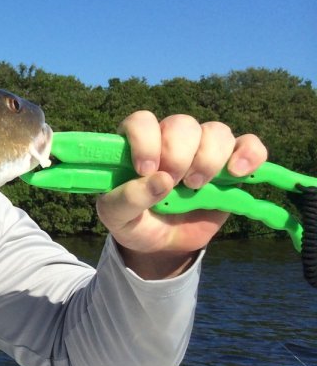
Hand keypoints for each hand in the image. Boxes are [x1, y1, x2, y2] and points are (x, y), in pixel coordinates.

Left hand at [96, 111, 266, 279]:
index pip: (142, 121)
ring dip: (209, 158)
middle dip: (178, 155)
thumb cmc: (134, 223)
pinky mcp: (231, 165)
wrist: (163, 244)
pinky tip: (237, 173)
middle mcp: (170, 140)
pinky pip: (249, 144)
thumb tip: (160, 180)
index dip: (145, 140)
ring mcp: (202, 150)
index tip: (146, 170)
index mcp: (136, 146)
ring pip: (216, 131)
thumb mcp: (117, 218)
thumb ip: (127, 200)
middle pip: (182, 124)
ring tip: (197, 186)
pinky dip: (249, 154)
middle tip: (173, 183)